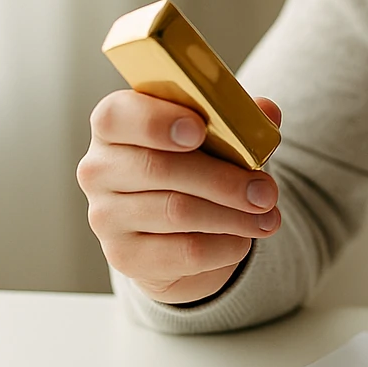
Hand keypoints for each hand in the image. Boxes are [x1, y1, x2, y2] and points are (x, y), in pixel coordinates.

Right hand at [77, 89, 283, 304]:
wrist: (178, 229)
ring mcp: (106, 216)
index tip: (198, 129)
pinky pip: (183, 252)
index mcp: (115, 124)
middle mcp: (99, 169)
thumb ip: (239, 117)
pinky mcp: (124, 256)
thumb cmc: (196, 165)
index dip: (156, 121)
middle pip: (159, 169)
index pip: (118, 115)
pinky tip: (243, 239)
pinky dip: (223, 246)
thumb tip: (267, 110)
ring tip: (268, 217)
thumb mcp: (216, 135)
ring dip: (233, 216)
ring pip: (176, 212)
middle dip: (222, 180)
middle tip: (266, 191)